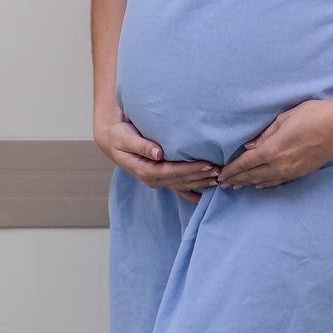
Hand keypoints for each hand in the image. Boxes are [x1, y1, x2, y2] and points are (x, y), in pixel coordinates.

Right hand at [95, 115, 219, 203]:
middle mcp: (152, 179)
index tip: (207, 164)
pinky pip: (178, 188)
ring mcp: (157, 180)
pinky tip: (204, 196)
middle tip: (220, 171)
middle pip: (181, 181)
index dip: (190, 170)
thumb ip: (141, 145)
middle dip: (200, 176)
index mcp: (145, 170)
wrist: (112, 140)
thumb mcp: (126, 138)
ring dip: (200, 183)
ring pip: (182, 185)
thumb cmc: (119, 136)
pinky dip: (192, 192)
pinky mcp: (161, 177)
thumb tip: (158, 152)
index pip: (172, 172)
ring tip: (218, 179)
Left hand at [216, 99, 332, 190]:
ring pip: (266, 181)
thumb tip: (249, 147)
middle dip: (237, 179)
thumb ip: (265, 134)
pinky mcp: (304, 172)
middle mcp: (281, 165)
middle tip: (223, 184)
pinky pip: (280, 181)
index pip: (245, 163)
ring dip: (250, 184)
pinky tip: (261, 186)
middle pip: (253, 175)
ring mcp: (293, 171)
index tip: (221, 175)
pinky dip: (267, 184)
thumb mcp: (285, 118)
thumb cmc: (314, 114)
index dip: (232, 170)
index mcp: (273, 150)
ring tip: (238, 187)